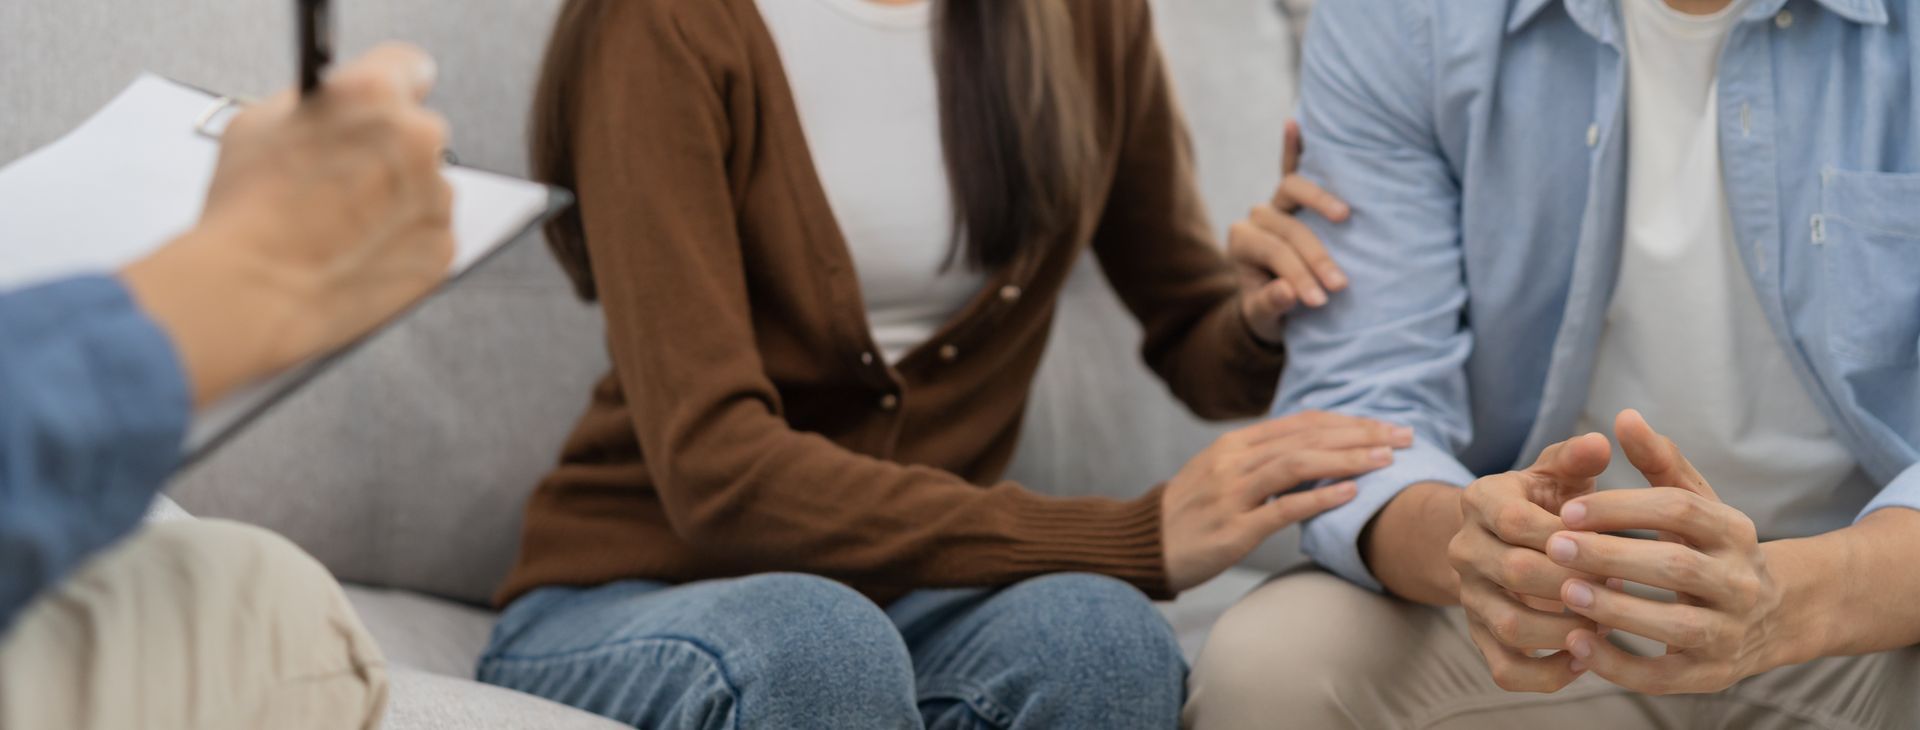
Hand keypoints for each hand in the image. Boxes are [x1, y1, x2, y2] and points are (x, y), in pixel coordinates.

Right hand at [122, 43, 454, 405]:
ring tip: (343, 225)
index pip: (407, 67)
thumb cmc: (249, 210)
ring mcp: (436, 197)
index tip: (382, 104)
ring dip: (396, 200)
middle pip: (417, 132)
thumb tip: (336, 109)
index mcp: (373, 93)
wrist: (254, 291)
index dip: (389, 87)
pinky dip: (401, 243)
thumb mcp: (261, 122)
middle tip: (344, 178)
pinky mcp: (443, 248)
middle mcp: (417, 139)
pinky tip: (358, 252)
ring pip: (425, 187)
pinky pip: (428, 235)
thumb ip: (319, 106)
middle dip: (388, 150)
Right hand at [1162, 411, 1410, 590]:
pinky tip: (1350, 493)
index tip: (1387, 426)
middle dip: (1360, 435)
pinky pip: (1281, 508)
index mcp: (1235, 444)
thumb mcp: (1222, 473)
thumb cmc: (1191, 512)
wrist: (1145, 543)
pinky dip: (1318, 498)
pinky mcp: (1233, 528)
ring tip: (1385, 460)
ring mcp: (1232, 494)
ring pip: (1297, 465)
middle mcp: (1233, 461)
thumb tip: (1312, 448)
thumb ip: (1262, 459)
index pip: (1302, 423)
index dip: (1348, 422)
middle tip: (1403, 437)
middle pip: (1306, 438)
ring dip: (1346, 460)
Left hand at [1232, 120, 1351, 343]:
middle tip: (1340, 285)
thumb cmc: (1270, 308)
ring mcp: (1274, 202)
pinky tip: (1294, 123)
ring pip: (1293, 189)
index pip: (1274, 252)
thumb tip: (1288, 291)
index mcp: (1241, 242)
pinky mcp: (1292, 196)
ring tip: (1344, 216)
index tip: (1320, 301)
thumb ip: (1271, 304)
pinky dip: (1293, 146)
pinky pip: (1290, 165)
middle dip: (1315, 257)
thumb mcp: (1264, 317)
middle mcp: (1255, 217)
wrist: (1274, 301)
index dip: (1298, 275)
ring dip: (1320, 201)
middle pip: (1289, 228)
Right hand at [1449, 432, 1611, 691]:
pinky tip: (1586, 658)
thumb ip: (1577, 458)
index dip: (1566, 535)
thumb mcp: (1558, 472)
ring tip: (1607, 622)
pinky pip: (1507, 670)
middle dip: (1574, 583)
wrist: (1501, 537)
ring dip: (1566, 630)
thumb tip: (1601, 442)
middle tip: (1620, 585)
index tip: (1611, 541)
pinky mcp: (1478, 636)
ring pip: (1510, 627)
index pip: (1515, 521)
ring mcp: (1469, 597)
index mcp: (1479, 501)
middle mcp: (1464, 549)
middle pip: (1515, 574)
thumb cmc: (1545, 500)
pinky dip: (1548, 674)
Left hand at [1546, 409, 1785, 693]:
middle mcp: (1740, 582)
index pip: (1680, 510)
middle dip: (1612, 556)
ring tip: (1565, 592)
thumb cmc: (1712, 547)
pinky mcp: (1710, 675)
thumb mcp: (1697, 502)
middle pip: (1676, 566)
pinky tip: (1577, 644)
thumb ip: (1660, 462)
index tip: (1568, 507)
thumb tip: (1624, 417)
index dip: (1623, 508)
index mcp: (1734, 531)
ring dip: (1616, 610)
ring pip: (1675, 625)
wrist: (1775, 616)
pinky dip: (1620, 665)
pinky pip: (1663, 676)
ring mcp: (1729, 632)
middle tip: (1554, 547)